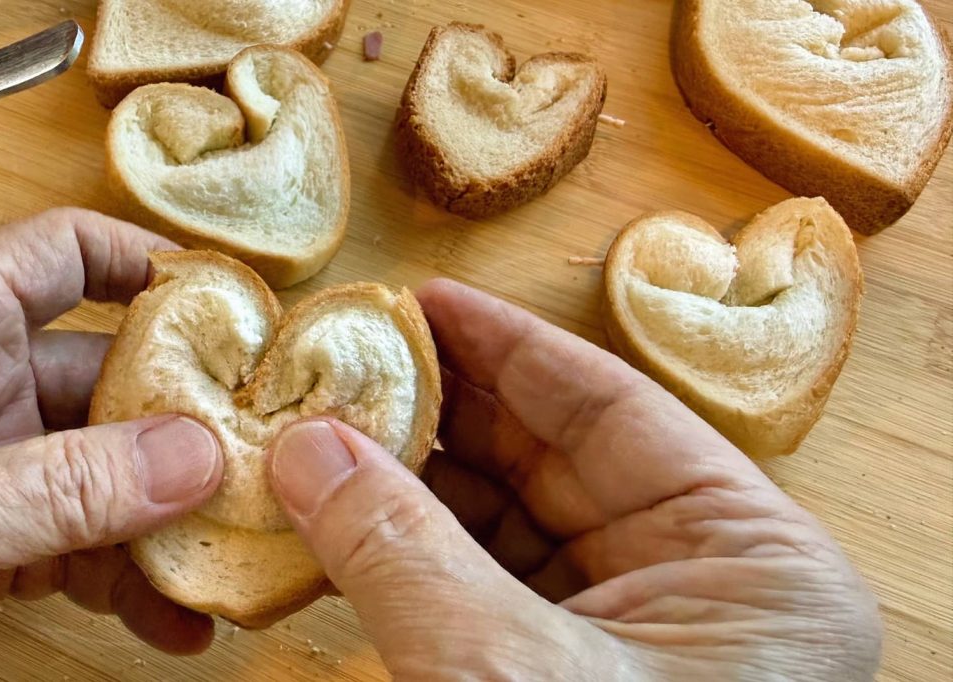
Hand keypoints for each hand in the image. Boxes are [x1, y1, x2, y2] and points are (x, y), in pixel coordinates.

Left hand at [0, 209, 222, 653]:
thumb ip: (64, 488)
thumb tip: (196, 460)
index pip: (66, 254)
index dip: (152, 267)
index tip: (234, 310)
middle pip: (109, 374)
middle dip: (186, 419)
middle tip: (261, 455)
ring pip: (103, 467)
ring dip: (167, 515)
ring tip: (233, 553)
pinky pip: (74, 539)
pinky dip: (123, 577)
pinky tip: (172, 617)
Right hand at [267, 279, 881, 679]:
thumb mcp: (506, 678)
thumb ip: (404, 554)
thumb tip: (308, 446)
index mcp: (752, 563)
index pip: (614, 410)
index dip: (510, 347)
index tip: (426, 301)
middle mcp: (704, 590)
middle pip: (557, 459)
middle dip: (451, 411)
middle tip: (357, 362)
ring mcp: (636, 639)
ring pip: (513, 524)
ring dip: (420, 481)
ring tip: (332, 431)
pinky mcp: (572, 680)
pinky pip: (489, 588)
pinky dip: (417, 552)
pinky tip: (350, 514)